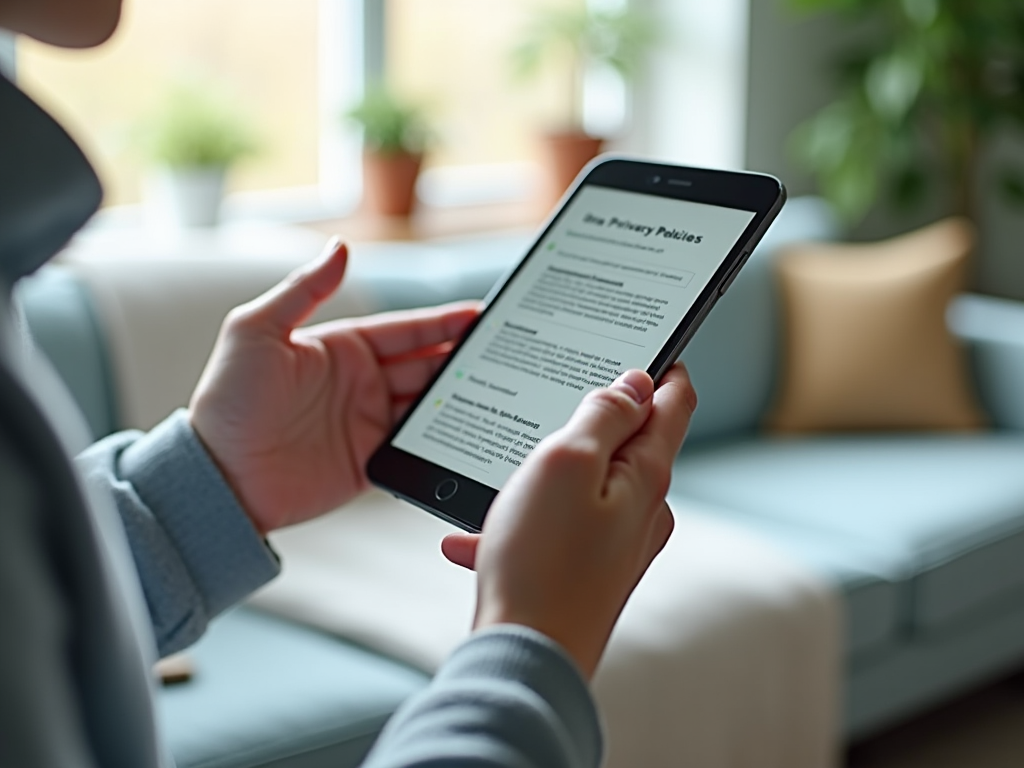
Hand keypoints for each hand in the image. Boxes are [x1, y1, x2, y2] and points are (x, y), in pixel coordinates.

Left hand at [189, 238, 478, 533]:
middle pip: (425, 365)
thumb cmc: (227, 401)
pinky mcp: (370, 462)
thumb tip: (340, 248)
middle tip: (502, 355)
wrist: (218, 477)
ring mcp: (367, 424)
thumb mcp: (257, 331)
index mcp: (341, 348)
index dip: (443, 323)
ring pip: (427, 405)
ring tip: (496, 392)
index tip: (479, 316)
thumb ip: (303, 289)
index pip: (406, 330)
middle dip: (462, 359)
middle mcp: (360, 383)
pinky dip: (442, 442)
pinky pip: (415, 449)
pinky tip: (467, 435)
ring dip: (458, 398)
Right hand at [442, 366, 696, 678]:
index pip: (675, 403)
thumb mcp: (566, 463)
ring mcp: (618, 545)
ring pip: (585, 485)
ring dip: (544, 475)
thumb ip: (603, 415)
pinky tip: (477, 536)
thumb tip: (636, 382)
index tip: (646, 343)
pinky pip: (556, 528)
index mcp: (646, 477)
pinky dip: (522, 521)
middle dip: (592, 420)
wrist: (526, 658)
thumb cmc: (541, 560)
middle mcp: (643, 512)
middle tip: (553, 404)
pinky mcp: (590, 571)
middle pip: (629, 442)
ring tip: (503, 485)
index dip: (664, 365)